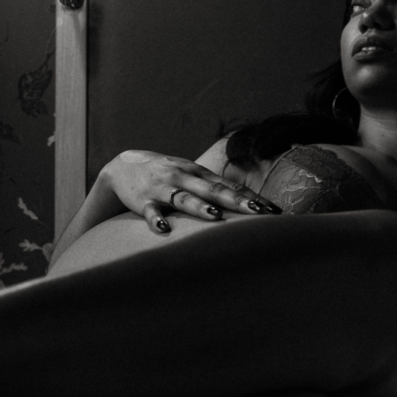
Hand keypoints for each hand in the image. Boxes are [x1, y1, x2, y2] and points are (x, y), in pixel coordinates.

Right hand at [103, 149, 281, 233]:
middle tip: (258, 212)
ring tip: (215, 216)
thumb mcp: (191, 176)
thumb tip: (249, 204)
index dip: (251, 198)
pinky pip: (151, 212)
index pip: (230, 186)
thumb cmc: (166, 175)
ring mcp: (163, 188)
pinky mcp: (143, 200)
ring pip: (184, 198)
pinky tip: (164, 229)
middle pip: (214, 190)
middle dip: (236, 201)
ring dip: (200, 207)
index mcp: (199, 173)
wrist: (123, 167)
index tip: (274, 211)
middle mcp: (184, 177)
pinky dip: (157, 220)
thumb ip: (215, 188)